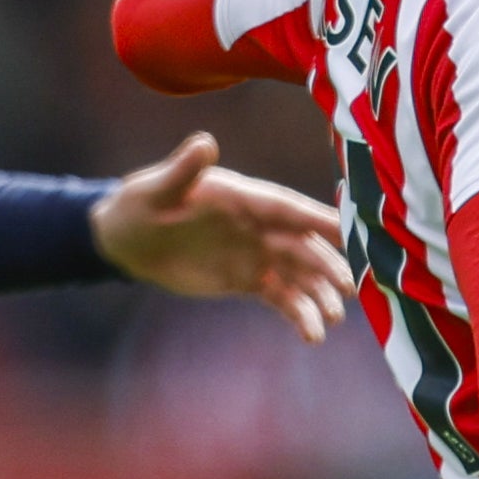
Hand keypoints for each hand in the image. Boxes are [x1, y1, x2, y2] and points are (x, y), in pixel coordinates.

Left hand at [97, 132, 350, 343]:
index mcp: (242, 197)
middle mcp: (257, 225)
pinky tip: (312, 335)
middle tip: (350, 289)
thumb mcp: (155, 189)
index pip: (287, 208)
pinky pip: (281, 297)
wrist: (126, 240)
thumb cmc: (137, 205)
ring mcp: (256, 253)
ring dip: (320, 295)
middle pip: (304, 245)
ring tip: (331, 320)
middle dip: (328, 266)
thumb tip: (205, 143)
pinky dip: (299, 314)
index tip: (351, 231)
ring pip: (300, 274)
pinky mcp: (248, 279)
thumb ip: (183, 169)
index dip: (319, 218)